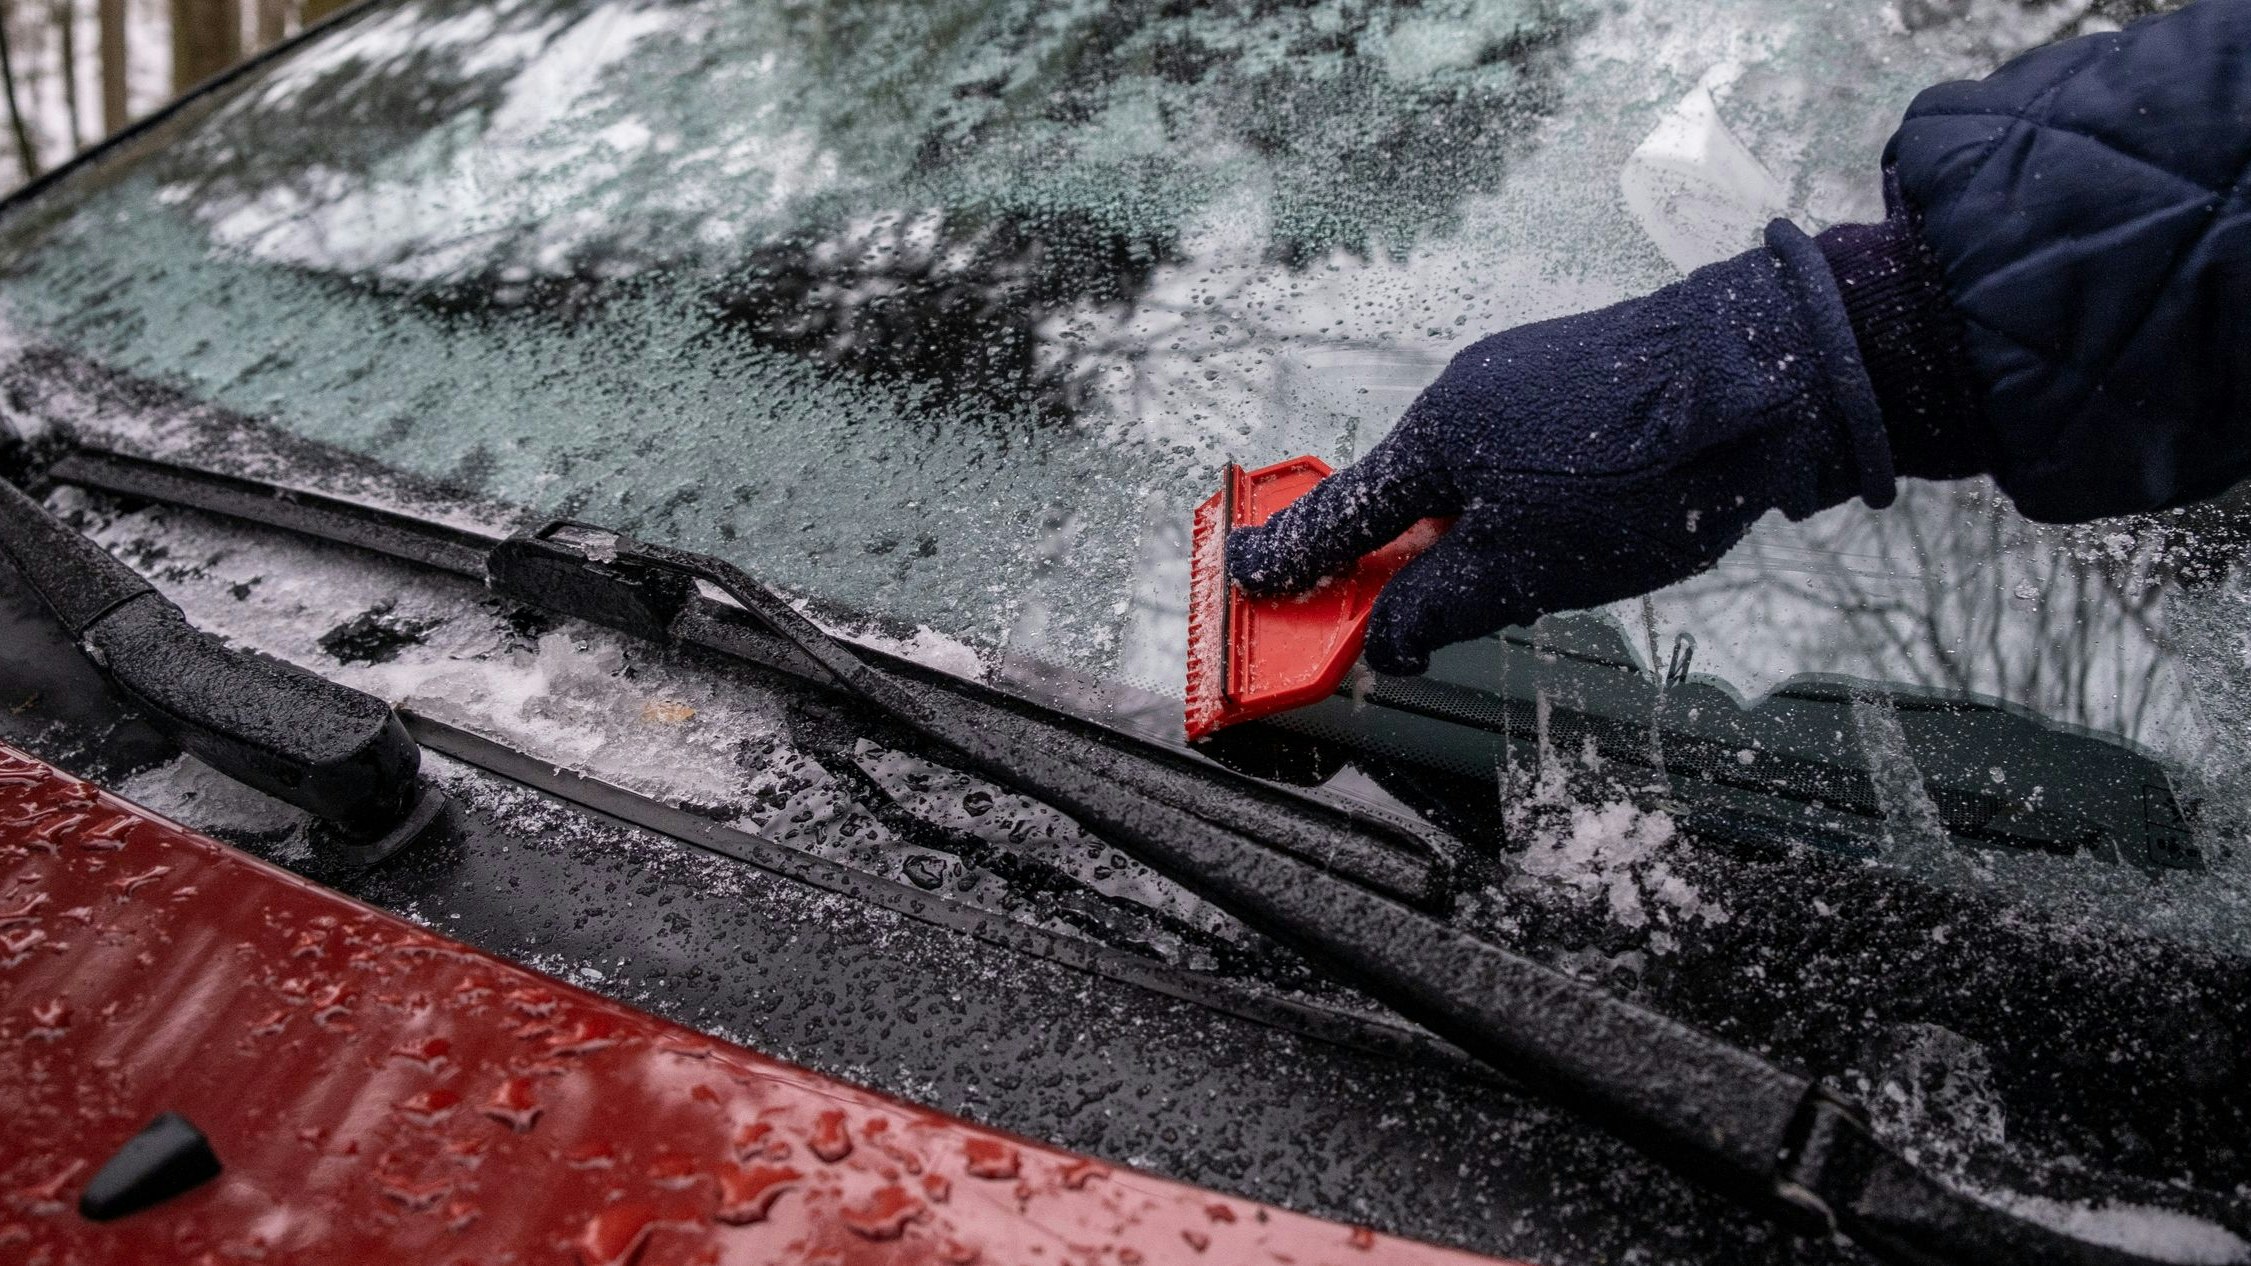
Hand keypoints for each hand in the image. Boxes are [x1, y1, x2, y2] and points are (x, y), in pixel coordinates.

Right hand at [1226, 222, 1894, 674]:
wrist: (1769, 372)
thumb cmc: (1639, 471)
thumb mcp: (1524, 571)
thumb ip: (1439, 608)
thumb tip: (1386, 641)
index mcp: (1434, 438)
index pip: (1340, 516)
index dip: (1291, 559)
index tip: (1242, 578)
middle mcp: (1465, 392)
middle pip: (1405, 496)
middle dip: (1398, 561)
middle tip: (1395, 620)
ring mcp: (1525, 376)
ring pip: (1471, 478)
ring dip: (1473, 537)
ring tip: (1530, 582)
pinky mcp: (1581, 375)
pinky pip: (1520, 453)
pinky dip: (1519, 502)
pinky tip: (1579, 529)